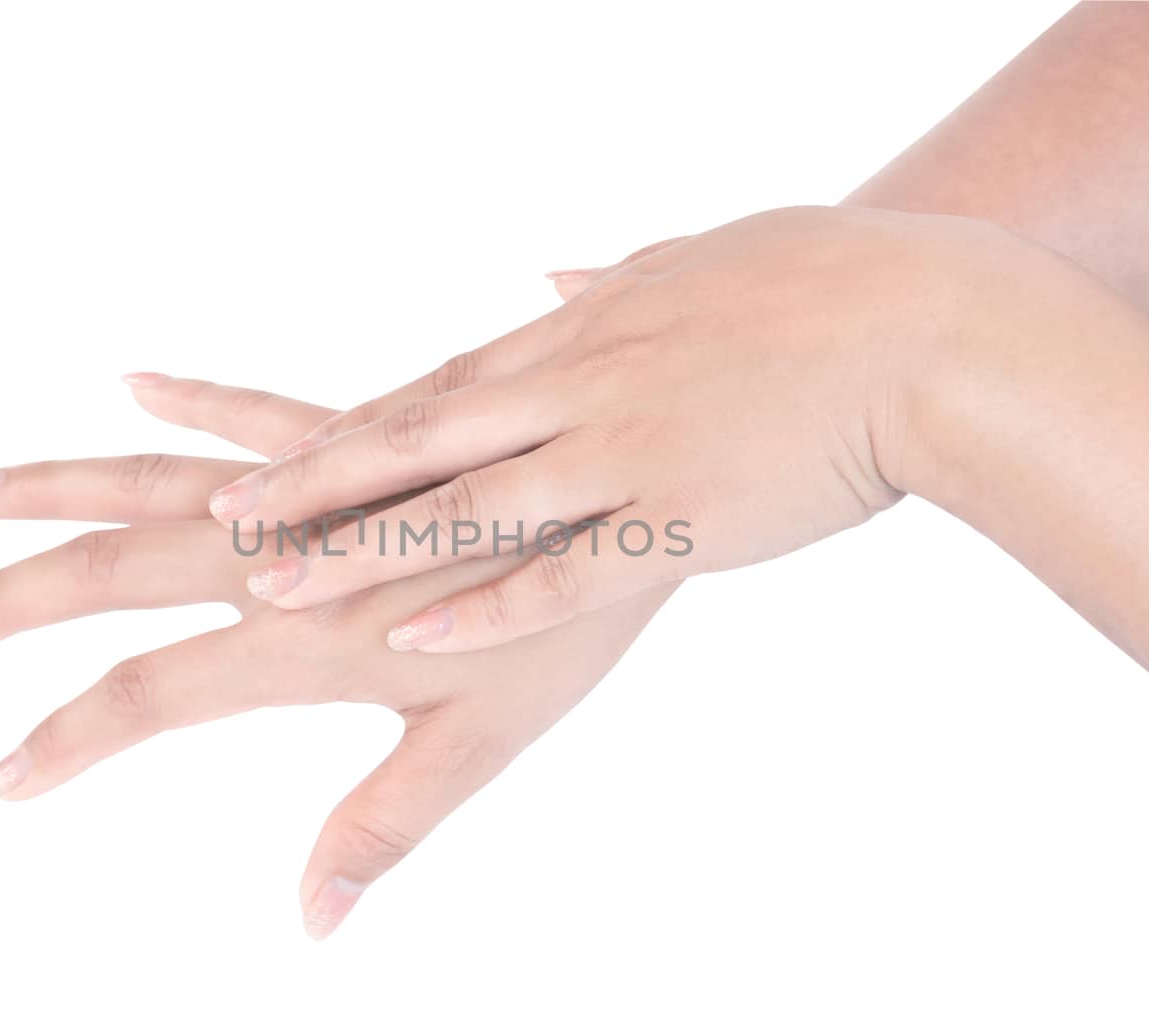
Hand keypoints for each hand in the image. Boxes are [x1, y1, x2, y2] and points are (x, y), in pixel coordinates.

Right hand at [0, 379, 672, 936]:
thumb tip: (309, 922)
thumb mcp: (480, 739)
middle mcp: (283, 553)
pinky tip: (134, 379)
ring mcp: (311, 487)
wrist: (634, 489)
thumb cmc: (568, 625)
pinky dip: (193, 402)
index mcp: (302, 637)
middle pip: (113, 570)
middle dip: (9, 601)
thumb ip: (382, 823)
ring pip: (153, 479)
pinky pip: (257, 412)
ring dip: (53, 487)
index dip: (63, 739)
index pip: (148, 694)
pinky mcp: (356, 437)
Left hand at [205, 206, 962, 649]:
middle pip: (414, 437)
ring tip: (270, 585)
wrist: (926, 326)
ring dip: (361, 545)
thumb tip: (550, 274)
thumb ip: (614, 276)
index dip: (344, 427)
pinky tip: (413, 629)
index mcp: (581, 336)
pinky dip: (485, 600)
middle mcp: (577, 389)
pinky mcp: (679, 515)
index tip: (264, 452)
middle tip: (221, 518)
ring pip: (462, 505)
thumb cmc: (829, 284)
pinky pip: (565, 569)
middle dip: (310, 482)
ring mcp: (621, 451)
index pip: (434, 389)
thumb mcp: (700, 260)